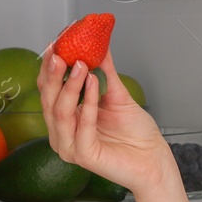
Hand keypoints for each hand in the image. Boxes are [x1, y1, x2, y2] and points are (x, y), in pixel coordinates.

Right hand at [37, 46, 170, 192]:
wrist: (153, 158)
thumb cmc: (135, 133)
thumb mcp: (116, 94)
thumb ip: (104, 71)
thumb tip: (98, 42)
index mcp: (64, 119)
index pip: (48, 90)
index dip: (49, 67)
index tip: (55, 43)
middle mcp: (62, 133)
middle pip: (49, 100)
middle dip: (54, 74)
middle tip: (61, 52)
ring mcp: (70, 147)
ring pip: (61, 112)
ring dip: (70, 86)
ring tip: (81, 64)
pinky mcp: (83, 156)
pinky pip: (82, 126)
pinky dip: (88, 103)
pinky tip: (93, 84)